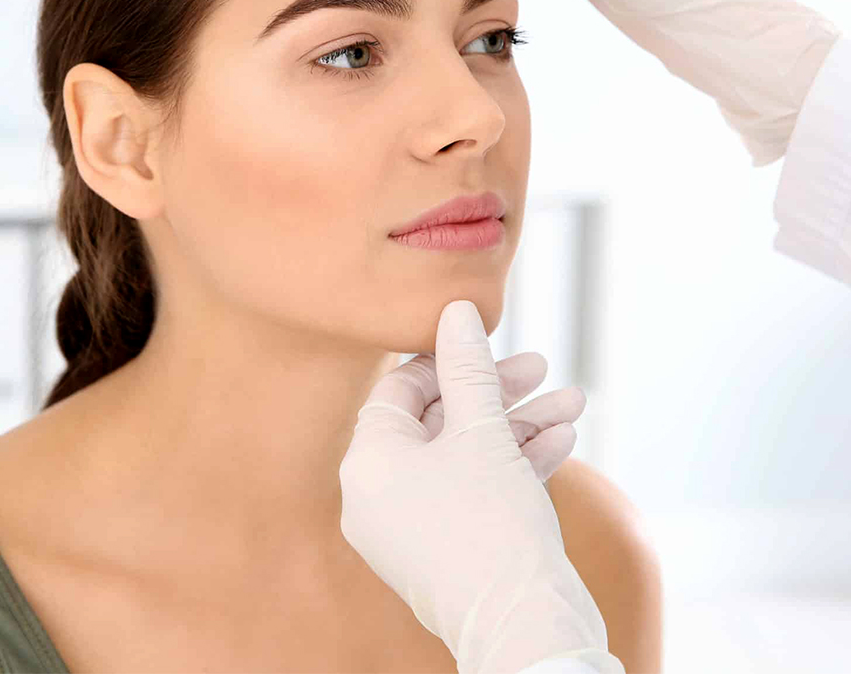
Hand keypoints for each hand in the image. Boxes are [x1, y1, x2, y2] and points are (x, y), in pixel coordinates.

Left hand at [339, 300, 623, 673]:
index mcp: (369, 464)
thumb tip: (454, 309)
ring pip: (467, 455)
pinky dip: (517, 464)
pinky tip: (564, 437)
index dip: (444, 359)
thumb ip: (466, 367)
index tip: (485, 339)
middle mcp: (382, 496)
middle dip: (496, 391)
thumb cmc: (492, 525)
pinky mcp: (451, 549)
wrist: (527, 634)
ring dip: (519, 425)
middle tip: (539, 366)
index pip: (398, 390)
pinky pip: (478, 490)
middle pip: (439, 420)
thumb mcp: (481, 432)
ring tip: (574, 400)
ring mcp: (415, 527)